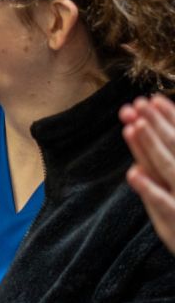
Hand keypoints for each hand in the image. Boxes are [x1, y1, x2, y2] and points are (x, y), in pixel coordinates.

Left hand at [122, 96, 174, 252]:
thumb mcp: (172, 197)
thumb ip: (159, 178)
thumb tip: (138, 161)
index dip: (168, 119)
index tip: (151, 99)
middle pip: (173, 148)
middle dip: (155, 124)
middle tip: (137, 103)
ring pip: (168, 168)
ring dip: (150, 147)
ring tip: (133, 126)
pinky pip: (164, 203)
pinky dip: (149, 189)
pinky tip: (133, 173)